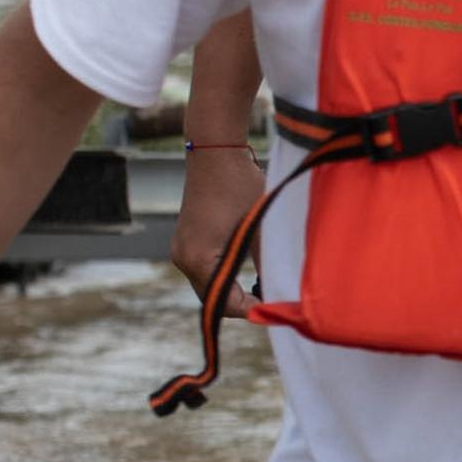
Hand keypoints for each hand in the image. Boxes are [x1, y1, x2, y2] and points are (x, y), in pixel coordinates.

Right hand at [171, 143, 265, 294]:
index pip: (223, 303)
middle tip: (272, 302)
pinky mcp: (186, 240)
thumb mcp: (259, 229)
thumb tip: (280, 291)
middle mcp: (183, 258)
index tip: (275, 309)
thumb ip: (266, 264)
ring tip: (264, 289)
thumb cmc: (240, 186)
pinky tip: (248, 274)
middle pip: (213, 298)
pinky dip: (224, 276)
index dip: (250, 310)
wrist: (216, 151)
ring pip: (208, 285)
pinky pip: (205, 270)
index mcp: (198, 259)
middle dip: (242, 304)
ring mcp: (181, 249)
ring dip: (233, 291)